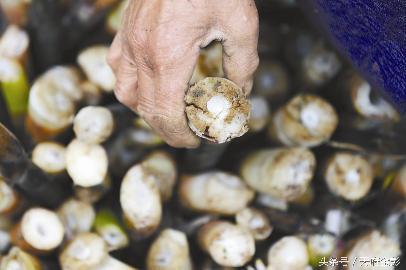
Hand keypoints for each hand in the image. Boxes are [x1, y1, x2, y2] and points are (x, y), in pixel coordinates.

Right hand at [108, 0, 258, 147]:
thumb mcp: (241, 23)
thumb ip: (242, 64)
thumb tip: (240, 91)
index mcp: (167, 55)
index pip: (164, 114)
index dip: (179, 135)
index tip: (194, 141)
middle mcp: (140, 51)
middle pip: (144, 109)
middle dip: (166, 128)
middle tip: (187, 133)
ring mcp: (129, 39)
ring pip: (125, 91)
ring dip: (146, 109)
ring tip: (170, 112)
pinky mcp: (126, 28)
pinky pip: (118, 66)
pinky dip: (132, 84)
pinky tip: (151, 82)